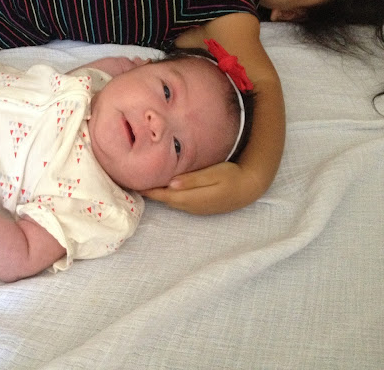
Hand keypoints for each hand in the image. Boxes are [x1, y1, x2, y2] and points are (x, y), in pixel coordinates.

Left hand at [140, 162, 262, 214]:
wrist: (249, 188)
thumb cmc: (233, 177)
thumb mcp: (214, 174)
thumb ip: (193, 180)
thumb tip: (172, 184)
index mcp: (193, 198)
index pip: (165, 195)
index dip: (149, 191)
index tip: (135, 184)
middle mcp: (191, 206)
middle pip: (165, 200)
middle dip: (150, 193)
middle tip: (134, 182)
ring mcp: (195, 208)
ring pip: (171, 202)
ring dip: (158, 195)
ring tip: (145, 184)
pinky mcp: (199, 206)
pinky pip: (178, 202)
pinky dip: (168, 196)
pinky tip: (163, 188)